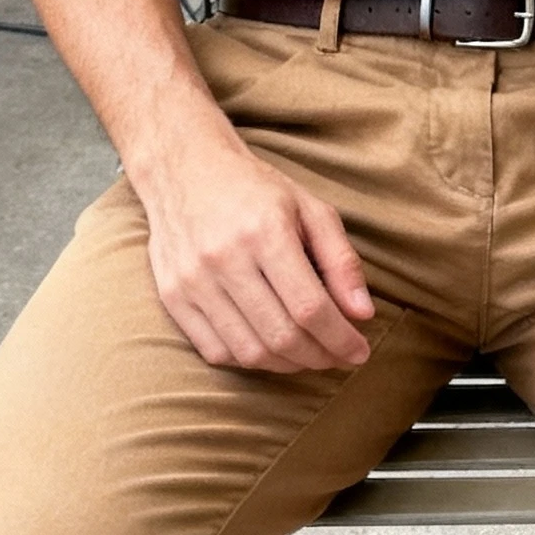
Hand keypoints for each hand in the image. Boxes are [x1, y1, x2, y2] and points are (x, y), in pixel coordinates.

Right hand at [139, 131, 374, 373]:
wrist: (183, 169)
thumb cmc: (256, 190)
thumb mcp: (310, 210)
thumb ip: (341, 261)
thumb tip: (362, 314)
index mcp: (265, 231)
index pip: (310, 308)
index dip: (341, 339)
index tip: (359, 352)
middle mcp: (224, 258)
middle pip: (281, 335)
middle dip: (320, 357)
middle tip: (338, 357)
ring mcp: (193, 280)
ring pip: (249, 351)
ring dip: (287, 365)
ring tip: (308, 355)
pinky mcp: (172, 296)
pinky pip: (215, 351)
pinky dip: (250, 360)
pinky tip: (270, 349)